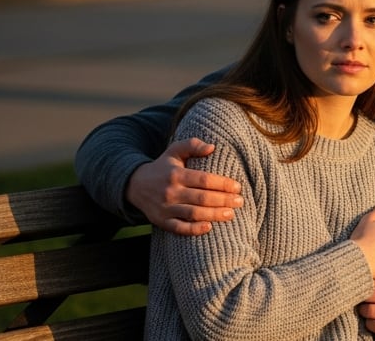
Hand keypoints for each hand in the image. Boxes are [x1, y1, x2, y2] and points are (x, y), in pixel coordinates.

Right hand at [126, 138, 242, 235]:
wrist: (135, 185)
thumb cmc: (163, 167)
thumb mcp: (174, 151)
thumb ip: (192, 145)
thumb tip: (212, 147)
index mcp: (176, 174)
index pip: (204, 180)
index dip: (223, 184)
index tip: (237, 187)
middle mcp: (170, 191)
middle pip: (202, 198)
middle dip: (224, 200)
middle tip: (240, 201)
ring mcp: (165, 208)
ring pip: (193, 214)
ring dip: (214, 215)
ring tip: (231, 214)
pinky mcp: (161, 221)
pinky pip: (179, 228)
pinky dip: (194, 230)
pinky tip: (209, 227)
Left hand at [358, 274, 374, 338]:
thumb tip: (370, 264)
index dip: (365, 283)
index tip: (359, 284)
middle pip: (370, 296)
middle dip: (362, 298)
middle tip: (359, 298)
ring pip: (370, 311)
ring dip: (363, 311)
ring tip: (363, 309)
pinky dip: (370, 324)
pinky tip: (370, 321)